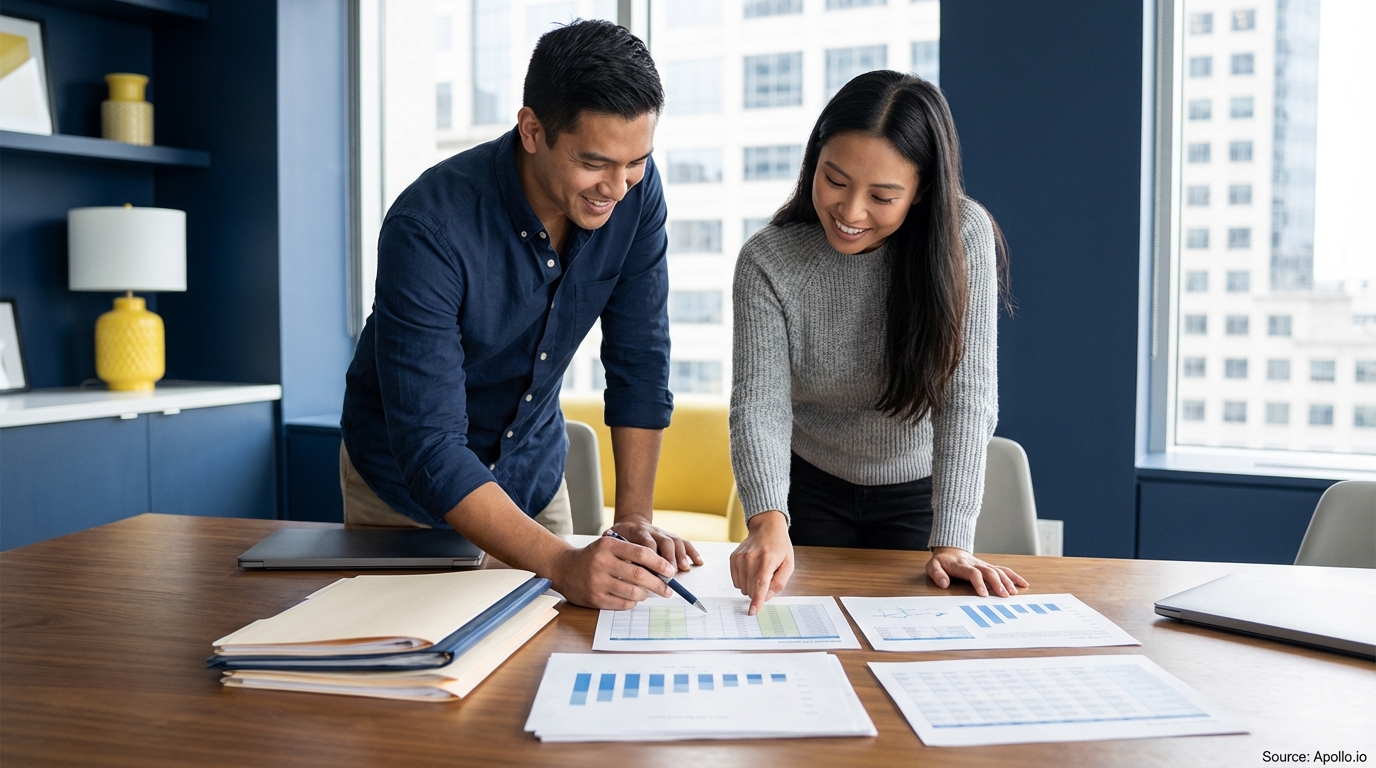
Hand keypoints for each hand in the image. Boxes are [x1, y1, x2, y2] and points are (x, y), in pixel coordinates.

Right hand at [549, 536, 676, 609]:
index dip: (659, 563)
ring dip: (645, 594)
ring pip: (632, 592)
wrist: (564, 568)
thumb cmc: (593, 557)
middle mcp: (602, 562)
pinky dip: (632, 602)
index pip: (641, 553)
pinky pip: (622, 603)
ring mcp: (597, 581)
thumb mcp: (609, 546)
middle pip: (639, 575)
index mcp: (608, 545)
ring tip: (647, 593)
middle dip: (658, 584)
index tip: (670, 571)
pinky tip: (633, 598)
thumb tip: (661, 568)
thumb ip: (631, 552)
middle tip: (668, 590)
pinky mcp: (595, 598)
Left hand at [610, 512, 702, 571]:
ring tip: (684, 568)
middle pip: (664, 542)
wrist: (631, 522)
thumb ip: (616, 551)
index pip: (647, 544)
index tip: (653, 571)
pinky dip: (692, 552)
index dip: (652, 557)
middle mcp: (653, 531)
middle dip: (669, 558)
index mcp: (637, 532)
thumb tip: (622, 567)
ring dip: (681, 555)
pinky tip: (698, 562)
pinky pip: (684, 542)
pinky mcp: (671, 536)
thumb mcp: (612, 540)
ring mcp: (664, 533)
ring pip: (675, 541)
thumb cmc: (620, 536)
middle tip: (671, 574)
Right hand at [729, 510, 793, 615]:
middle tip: (768, 577)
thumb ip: (779, 583)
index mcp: (767, 560)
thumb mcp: (788, 564)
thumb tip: (766, 597)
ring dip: (751, 586)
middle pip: (751, 589)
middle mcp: (750, 558)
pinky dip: (744, 580)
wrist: (766, 527)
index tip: (752, 611)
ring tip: (759, 571)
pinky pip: (736, 581)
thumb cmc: (779, 546)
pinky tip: (751, 570)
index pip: (760, 584)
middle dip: (759, 591)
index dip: (757, 600)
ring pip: (742, 587)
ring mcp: (739, 558)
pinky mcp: (733, 559)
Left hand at [926, 546, 1028, 596]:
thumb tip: (944, 584)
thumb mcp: (933, 566)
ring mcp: (984, 565)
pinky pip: (1004, 570)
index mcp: (963, 566)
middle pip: (989, 572)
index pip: (973, 573)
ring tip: (1014, 593)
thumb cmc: (942, 562)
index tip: (984, 595)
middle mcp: (976, 564)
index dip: (979, 583)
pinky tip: (1023, 584)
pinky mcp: (990, 567)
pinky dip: (1014, 576)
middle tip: (1004, 596)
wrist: (950, 550)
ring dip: (1007, 581)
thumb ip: (937, 574)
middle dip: (998, 583)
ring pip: (998, 571)